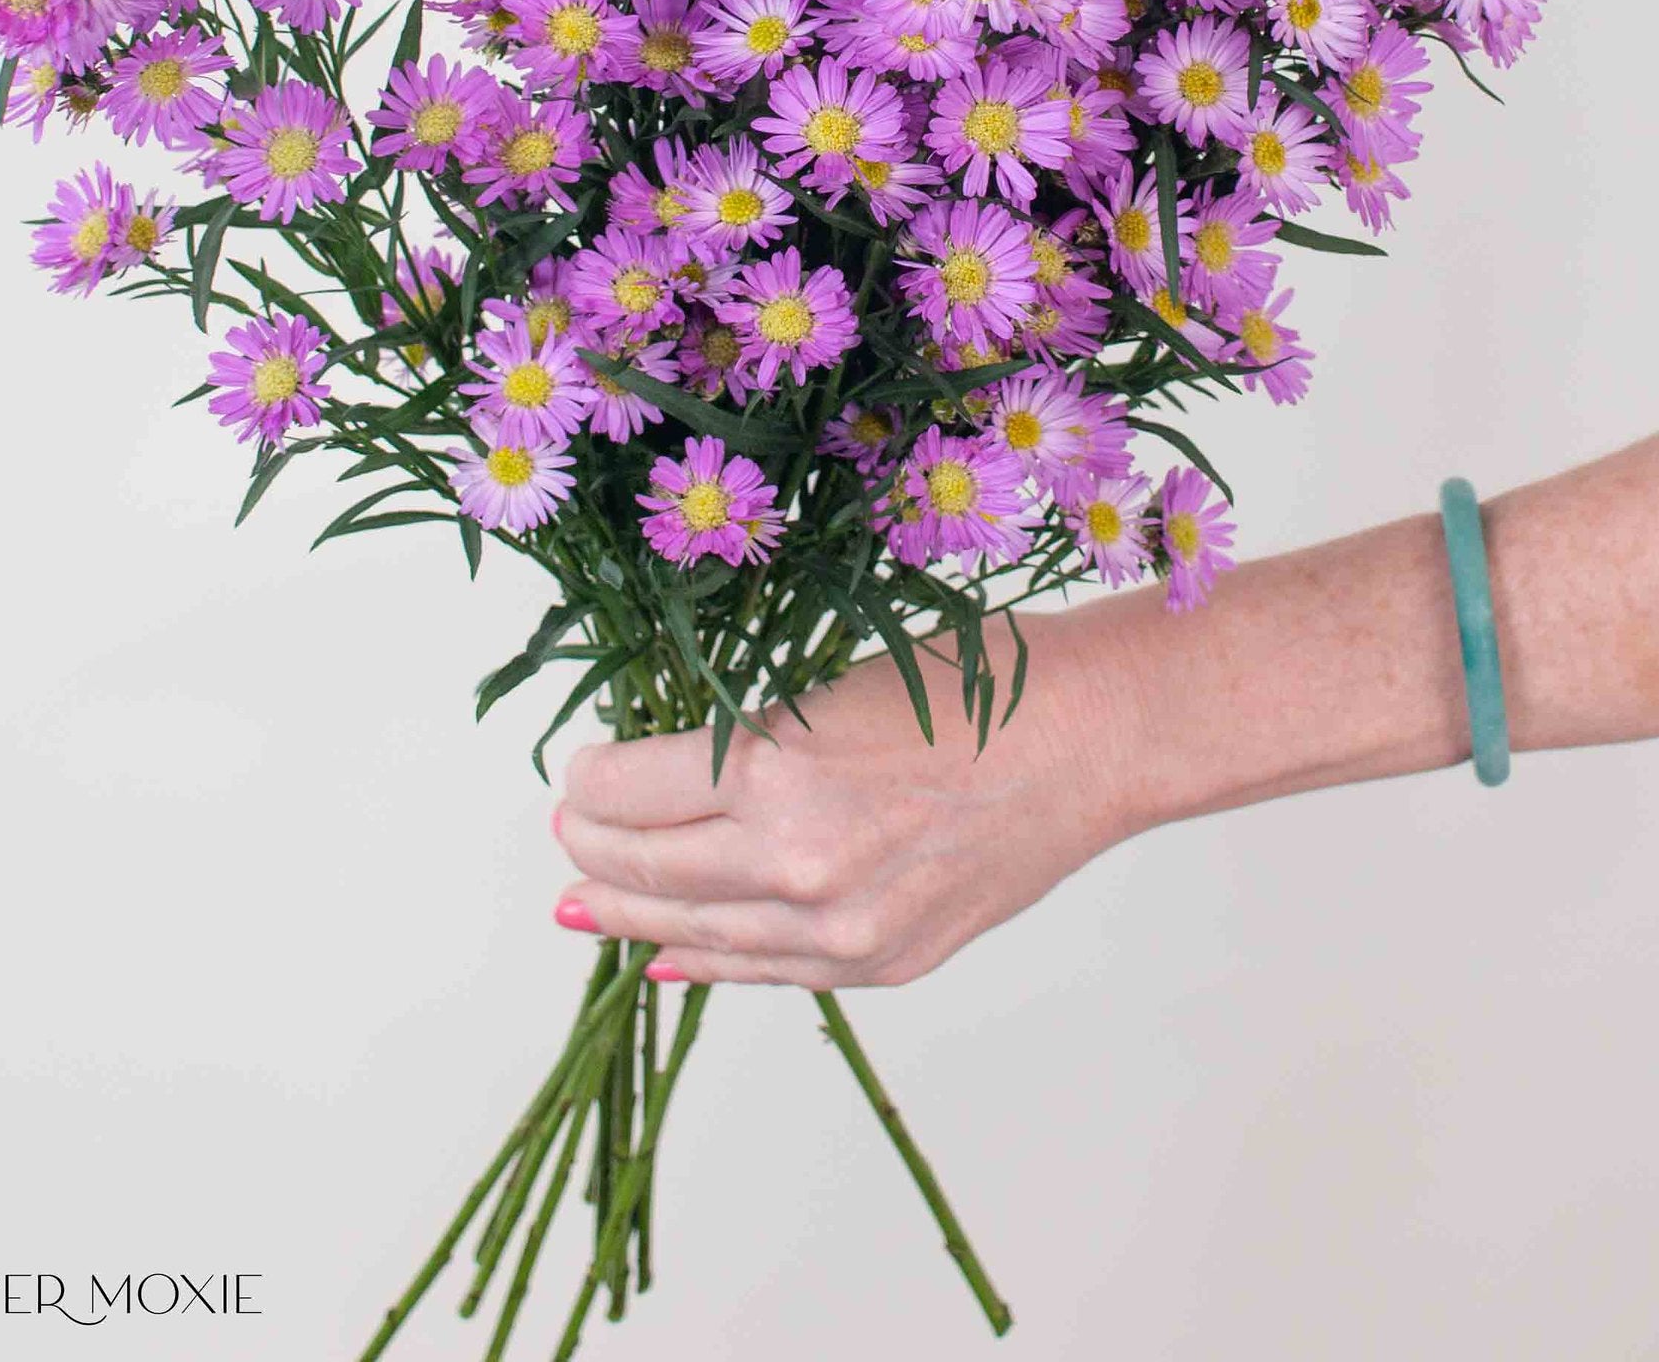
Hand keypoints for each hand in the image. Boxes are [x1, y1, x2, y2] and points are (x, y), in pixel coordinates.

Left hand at [552, 611, 1142, 988]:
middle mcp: (794, 861)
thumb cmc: (969, 686)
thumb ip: (744, 744)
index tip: (583, 767)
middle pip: (643, 868)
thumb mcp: (828, 688)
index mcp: (774, 768)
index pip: (624, 791)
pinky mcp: (879, 961)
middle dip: (591, 848)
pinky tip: (665, 956)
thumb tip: (657, 780)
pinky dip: (703, 962)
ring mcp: (838, 927)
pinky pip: (765, 973)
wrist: (1087, 742)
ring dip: (628, 914)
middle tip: (570, 828)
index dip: (589, 780)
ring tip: (585, 900)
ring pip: (690, 933)